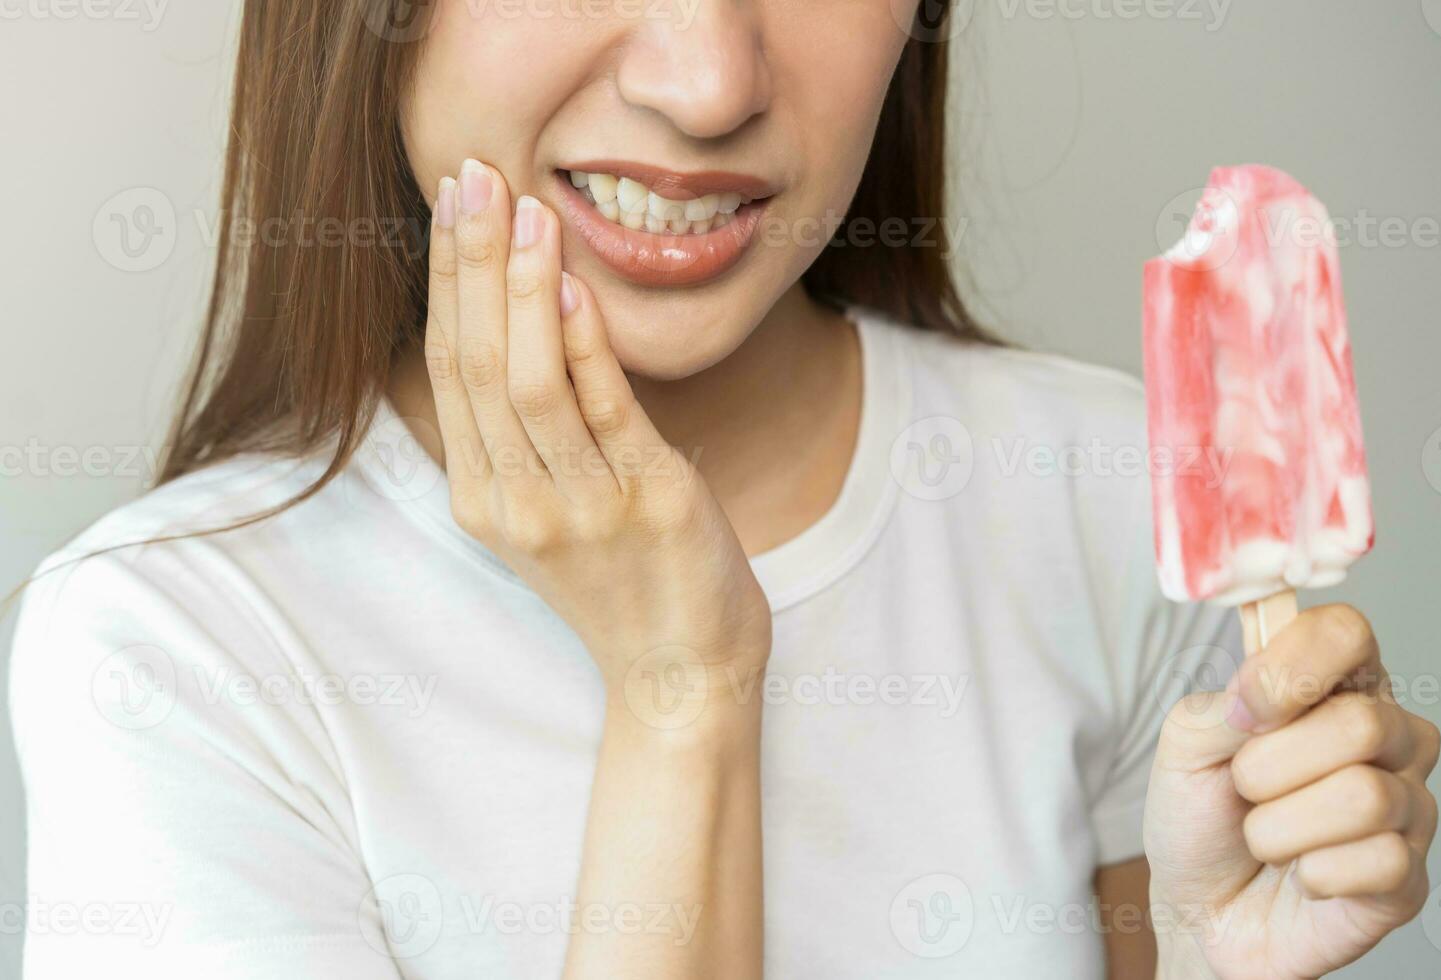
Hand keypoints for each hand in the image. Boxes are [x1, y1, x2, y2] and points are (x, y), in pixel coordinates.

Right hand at [420, 159, 771, 716]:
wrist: (680, 671)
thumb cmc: (623, 582)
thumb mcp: (548, 510)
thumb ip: (523, 432)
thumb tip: (519, 323)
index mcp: (482, 496)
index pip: (448, 366)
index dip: (448, 278)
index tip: (454, 201)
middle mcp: (515, 503)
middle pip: (474, 361)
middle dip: (472, 261)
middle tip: (471, 176)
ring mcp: (578, 507)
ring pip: (527, 381)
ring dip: (525, 287)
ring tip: (529, 210)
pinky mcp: (646, 503)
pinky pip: (604, 414)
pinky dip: (586, 347)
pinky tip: (578, 287)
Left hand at [1144, 604, 1440, 979]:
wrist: (1198, 908)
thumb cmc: (1200, 816)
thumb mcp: (1183, 746)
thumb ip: (1220, 705)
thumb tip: (1261, 697)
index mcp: (1333, 686)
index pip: (1347, 631)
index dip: (1293, 666)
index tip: (1243, 707)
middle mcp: (1386, 736)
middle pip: (1362, 723)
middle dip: (1270, 766)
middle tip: (1244, 790)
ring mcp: (1406, 805)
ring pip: (1365, 796)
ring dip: (1280, 827)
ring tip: (1265, 838)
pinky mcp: (1409, 875)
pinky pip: (1378, 862)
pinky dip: (1311, 874)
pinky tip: (1299, 876)